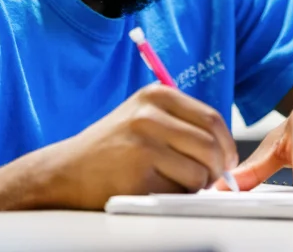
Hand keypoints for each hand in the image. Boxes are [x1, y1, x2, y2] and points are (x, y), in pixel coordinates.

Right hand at [0, 83, 237, 210]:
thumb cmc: (111, 147)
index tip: (226, 160)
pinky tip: (154, 190)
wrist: (65, 170)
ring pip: (200, 173)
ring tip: (174, 183)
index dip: (227, 145)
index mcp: (156, 95)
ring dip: (196, 187)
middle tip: (208, 181)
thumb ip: (182, 124)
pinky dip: (175, 198)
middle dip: (217, 170)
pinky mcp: (137, 175)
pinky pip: (178, 193)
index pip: (212, 119)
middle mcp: (150, 115)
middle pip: (211, 147)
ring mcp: (143, 145)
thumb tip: (226, 149)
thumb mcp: (144, 118)